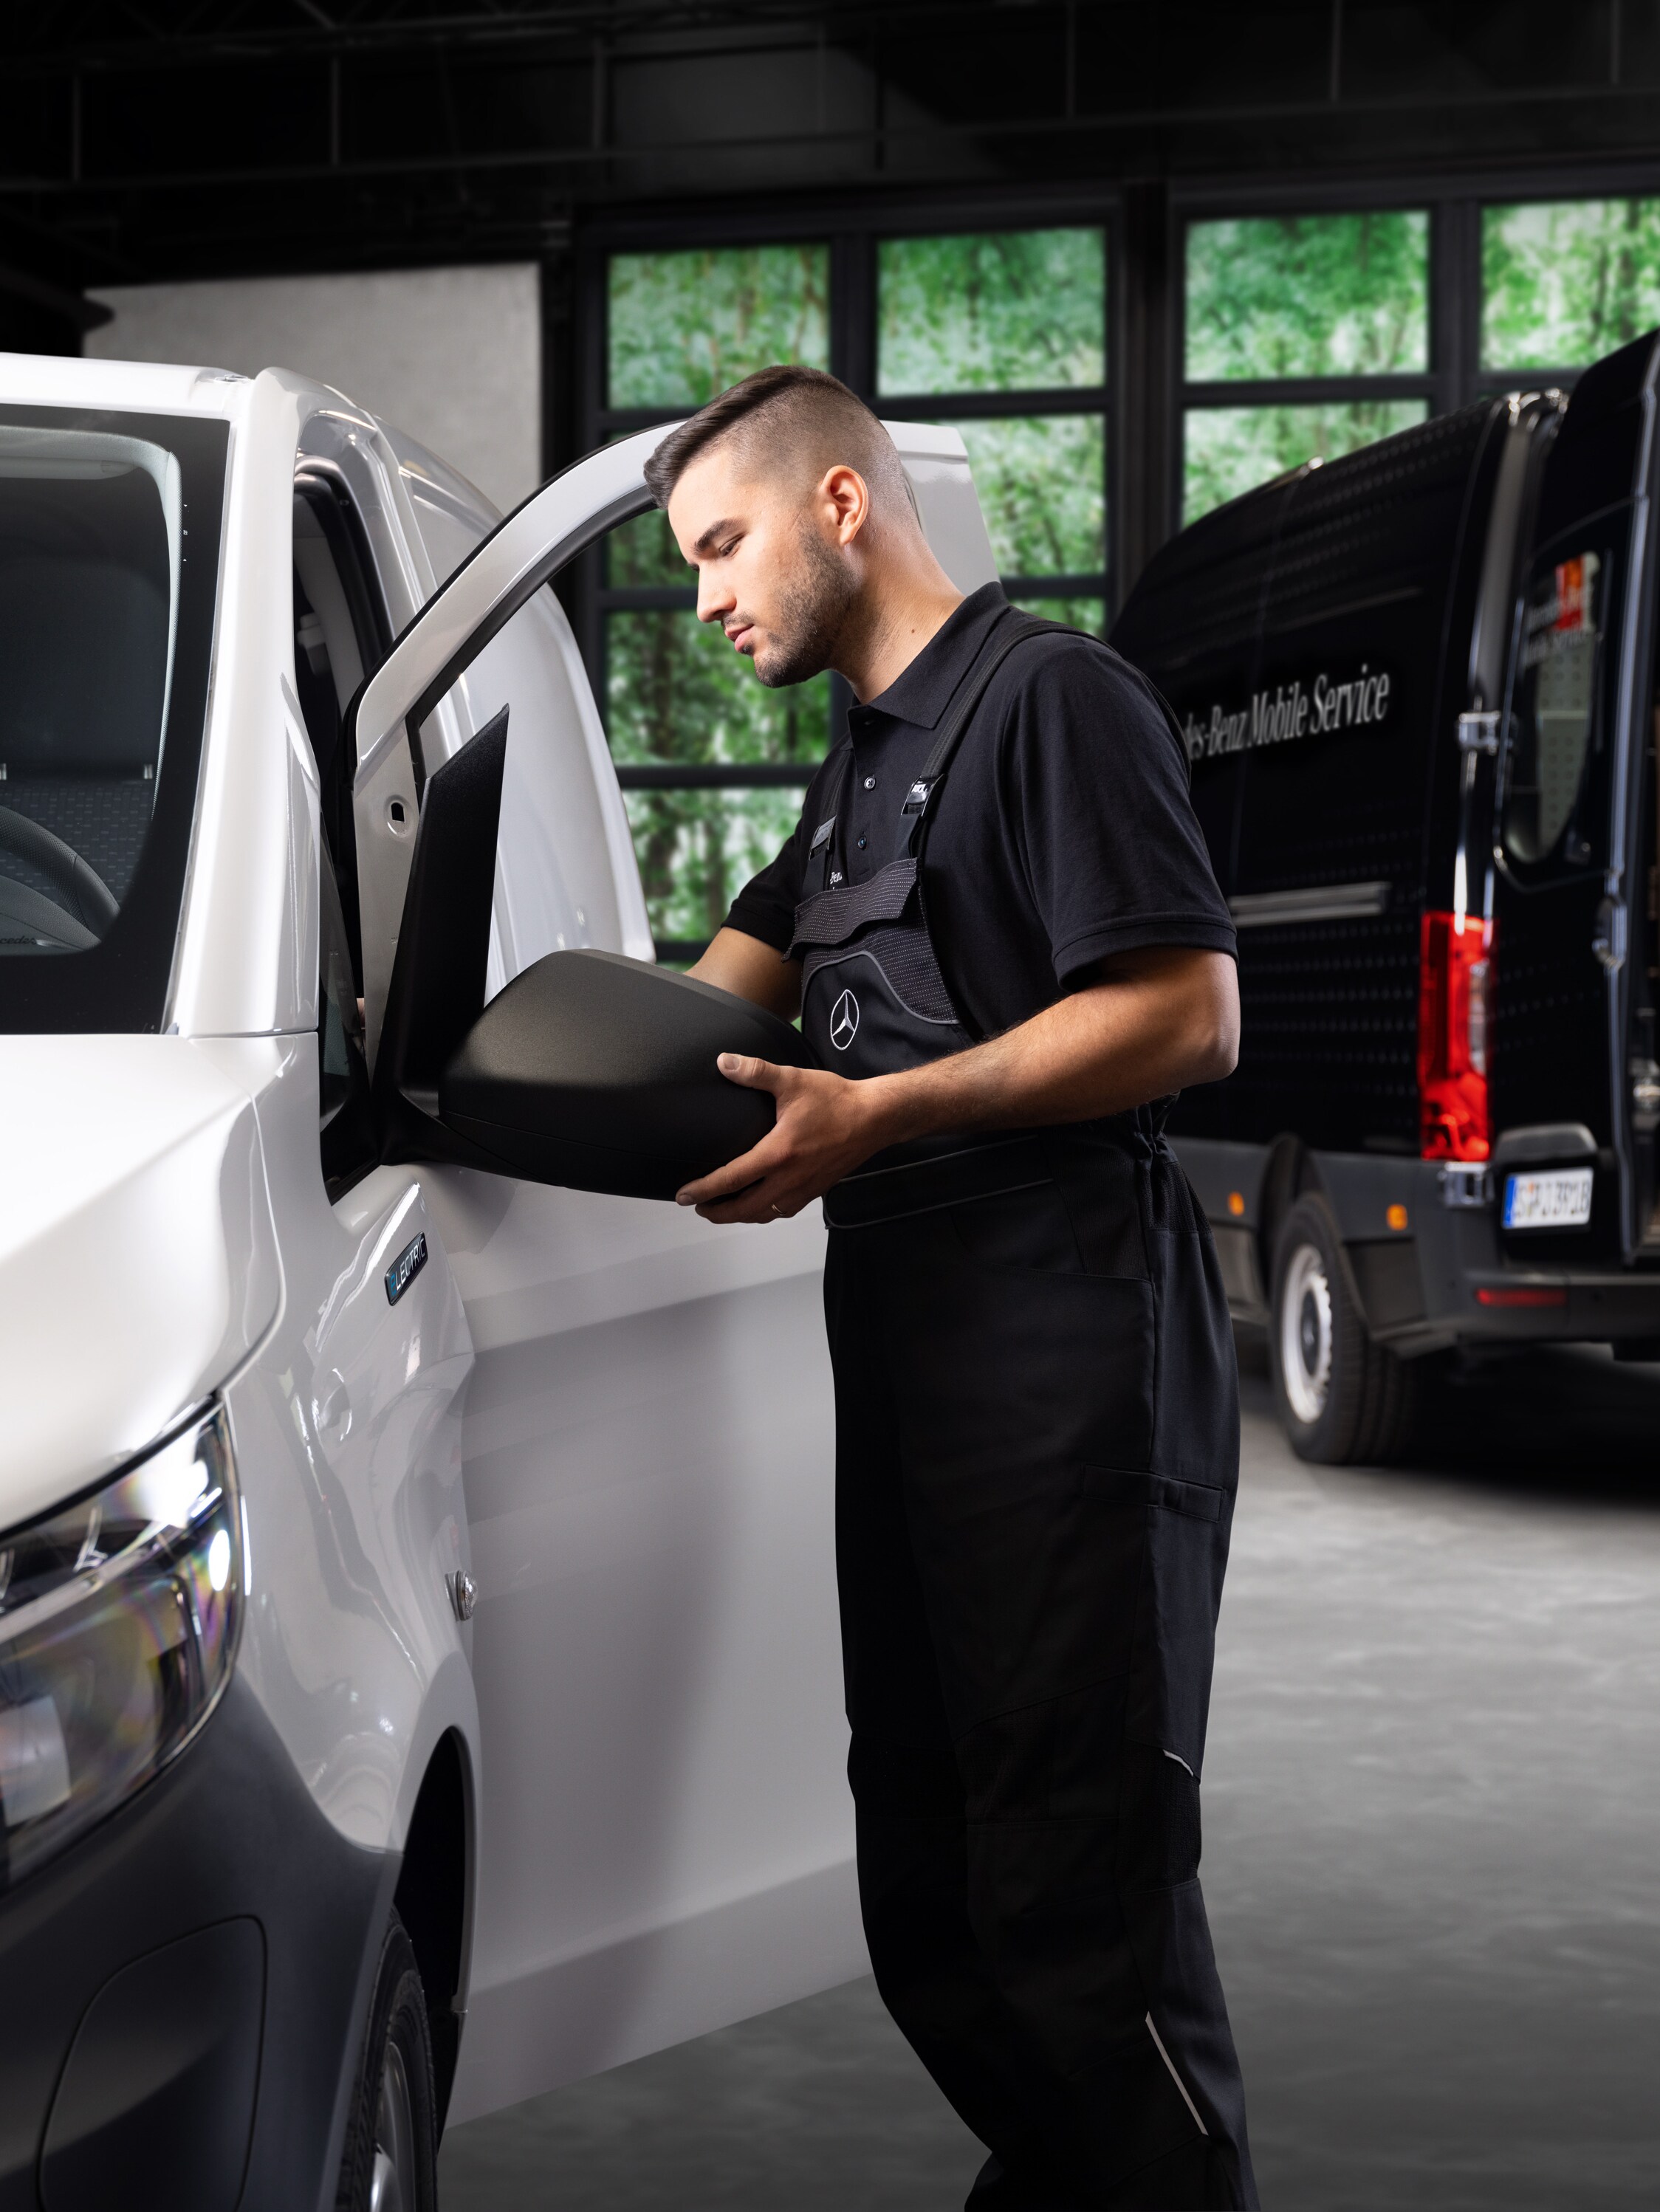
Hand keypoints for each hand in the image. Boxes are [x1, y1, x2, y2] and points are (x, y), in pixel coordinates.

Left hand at [676, 1055, 894, 1223]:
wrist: (876, 1117)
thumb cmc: (837, 1100)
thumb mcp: (793, 1080)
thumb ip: (756, 1071)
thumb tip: (724, 1062)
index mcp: (778, 1154)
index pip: (731, 1180)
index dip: (703, 1190)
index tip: (683, 1195)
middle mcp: (789, 1178)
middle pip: (743, 1209)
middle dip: (716, 1211)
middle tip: (697, 1206)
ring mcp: (804, 1188)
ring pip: (764, 1214)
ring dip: (739, 1216)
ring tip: (722, 1209)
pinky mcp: (816, 1190)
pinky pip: (782, 1210)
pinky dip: (763, 1212)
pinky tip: (758, 1204)